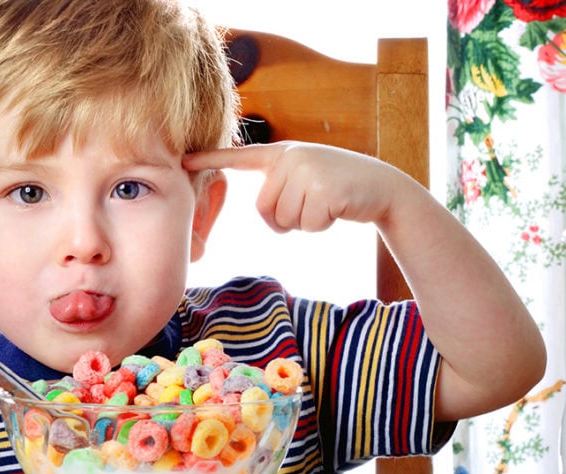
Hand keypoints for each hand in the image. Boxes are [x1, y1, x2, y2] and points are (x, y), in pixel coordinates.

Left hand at [183, 141, 410, 232]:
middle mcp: (291, 157)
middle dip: (286, 219)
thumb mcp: (306, 178)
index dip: (211, 160)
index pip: (240, 157)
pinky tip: (338, 208)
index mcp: (282, 154)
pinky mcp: (324, 190)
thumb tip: (267, 213)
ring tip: (327, 203)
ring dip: (305, 223)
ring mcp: (307, 171)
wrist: (382, 188)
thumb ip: (281, 186)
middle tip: (314, 203)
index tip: (183, 160)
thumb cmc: (338, 189)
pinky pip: (305, 226)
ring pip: (284, 220)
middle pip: (264, 209)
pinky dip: (321, 226)